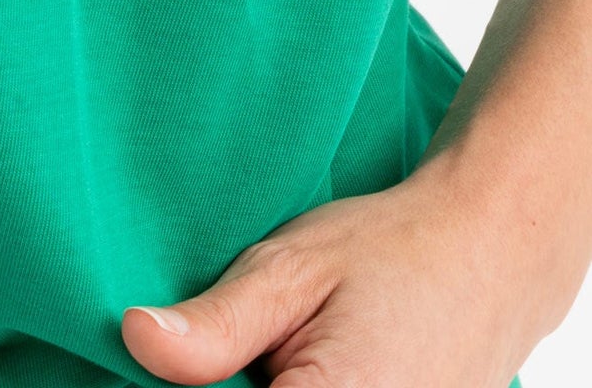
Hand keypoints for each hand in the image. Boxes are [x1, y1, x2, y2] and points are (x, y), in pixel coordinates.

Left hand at [120, 155, 565, 386]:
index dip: (186, 386)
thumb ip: (216, 324)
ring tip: (276, 352)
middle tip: (242, 343)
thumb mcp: (292, 266)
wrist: (491, 257)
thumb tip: (134, 339)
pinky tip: (298, 365)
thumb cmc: (392, 251)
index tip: (187, 356)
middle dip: (227, 384)